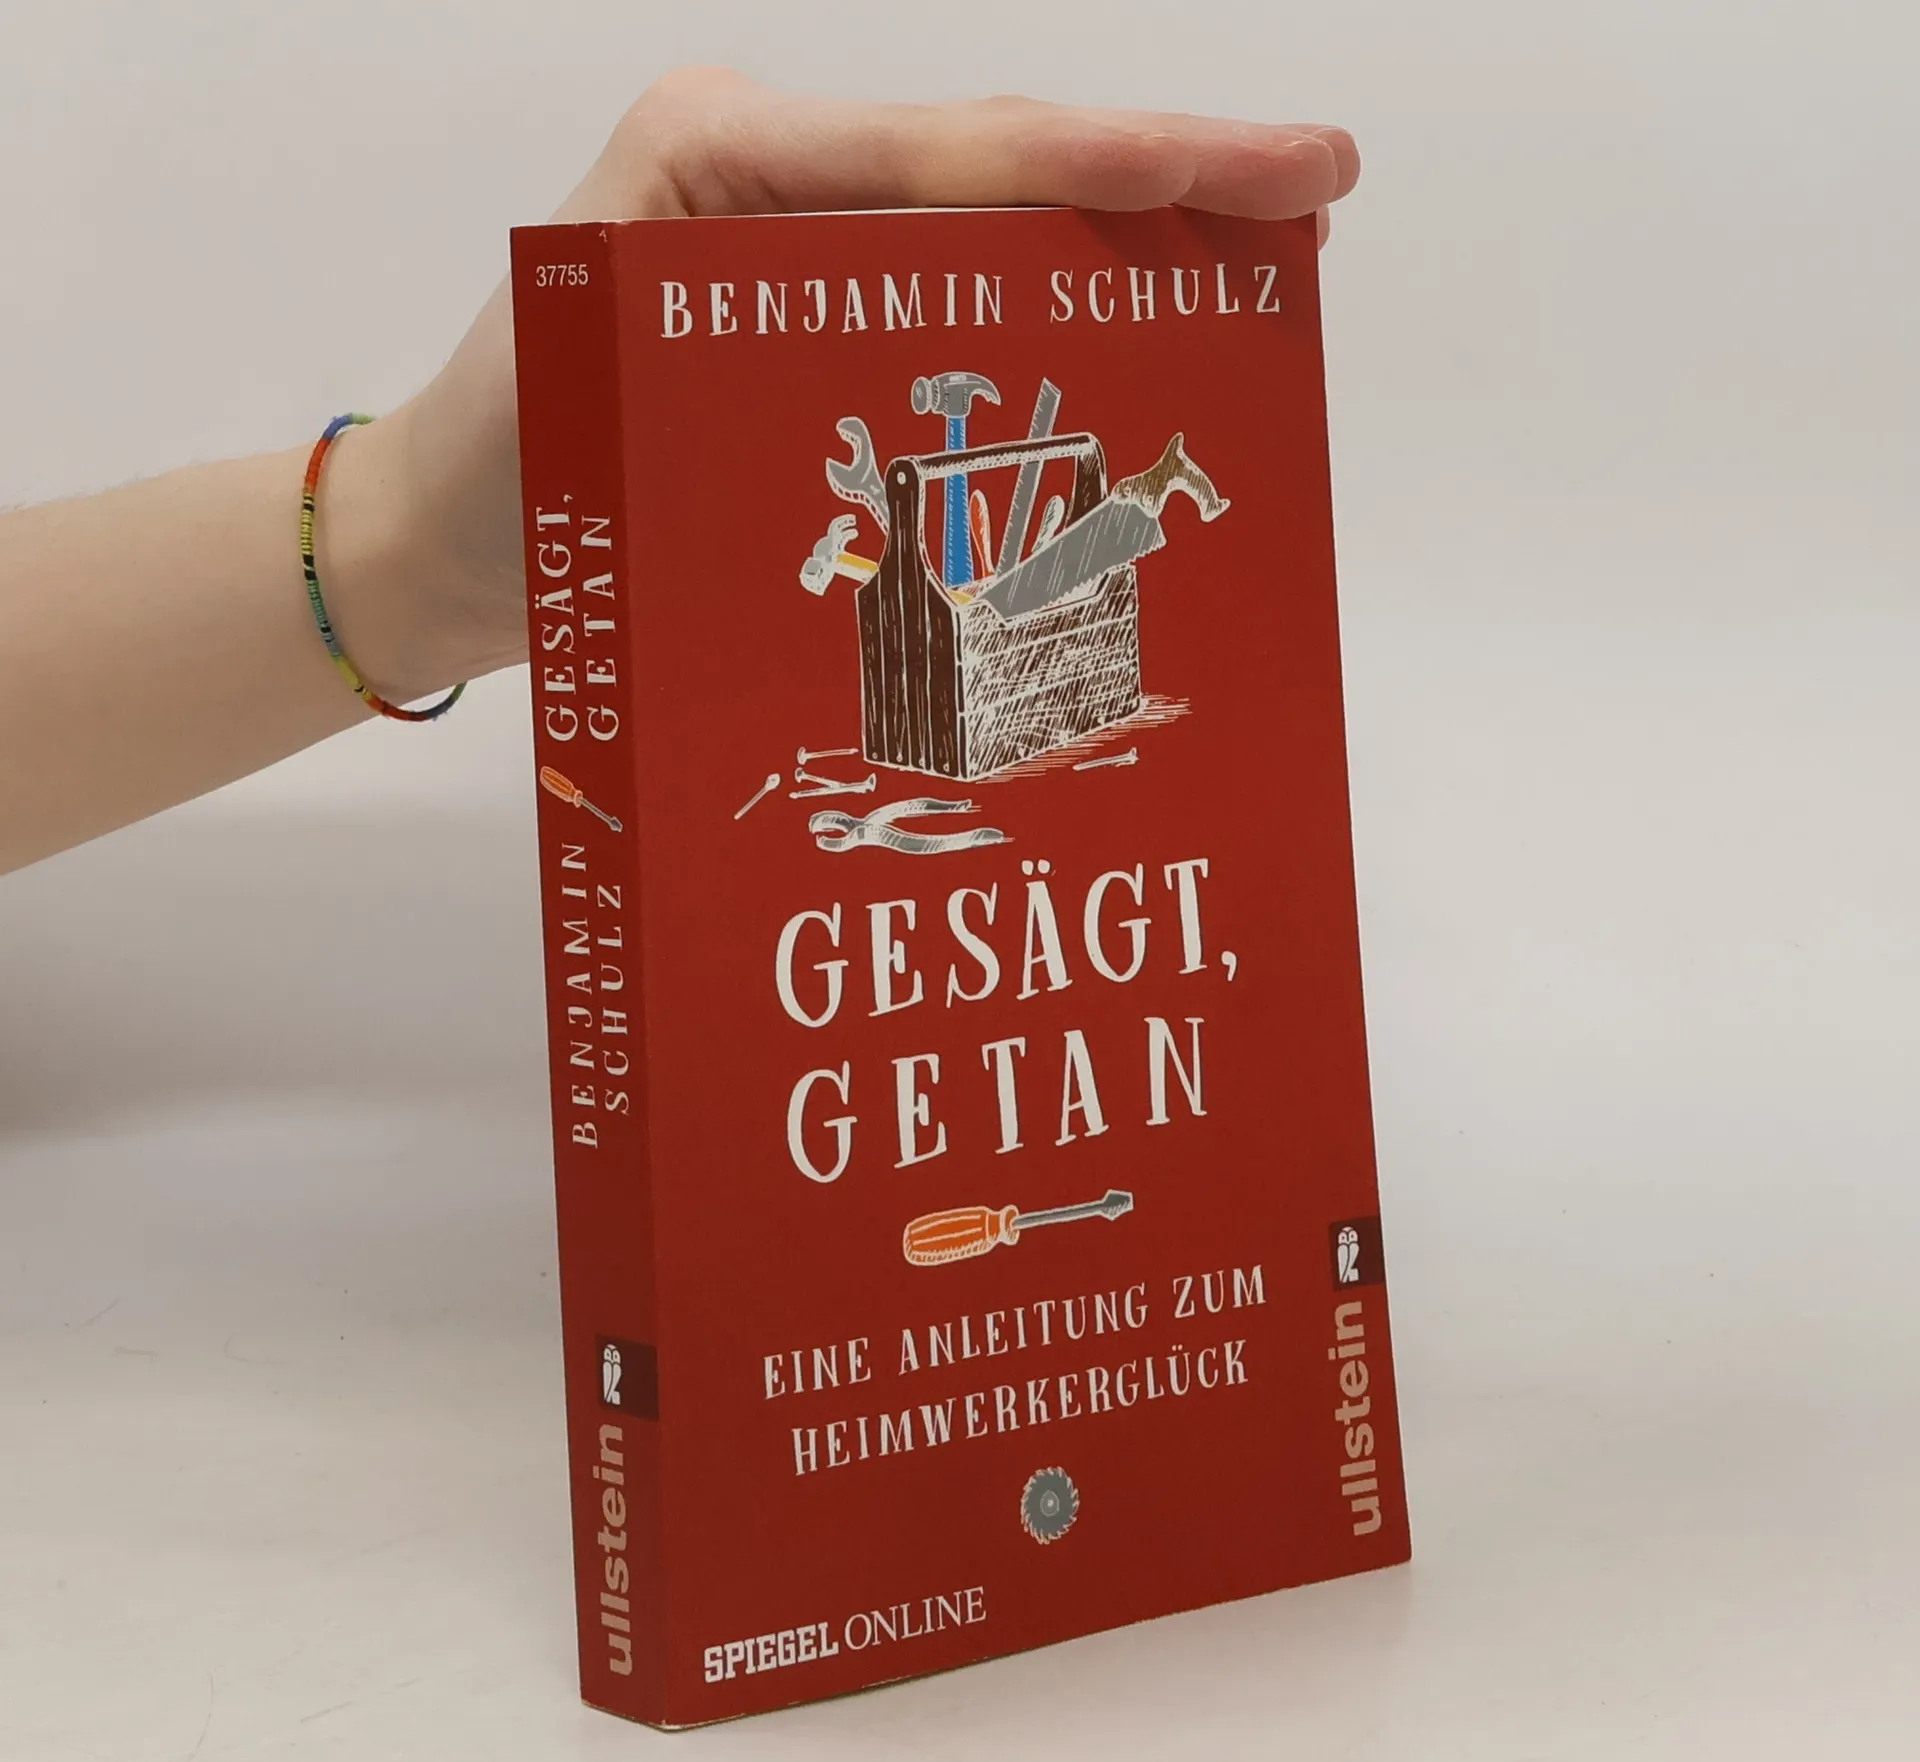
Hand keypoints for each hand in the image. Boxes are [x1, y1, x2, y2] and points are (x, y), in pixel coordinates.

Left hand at [371, 69, 1361, 692]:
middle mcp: (772, 183)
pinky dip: (1053, 323)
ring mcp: (795, 250)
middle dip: (1164, 176)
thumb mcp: (617, 399)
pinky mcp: (805, 322)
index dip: (1137, 158)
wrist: (445, 546)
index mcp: (725, 160)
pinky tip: (1135, 343)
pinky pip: (954, 304)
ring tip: (1262, 265)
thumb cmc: (505, 477)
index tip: (1286, 168)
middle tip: (1314, 196)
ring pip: (994, 229)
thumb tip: (963, 400)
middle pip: (1002, 164)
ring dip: (1127, 242)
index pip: (963, 153)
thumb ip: (772, 364)